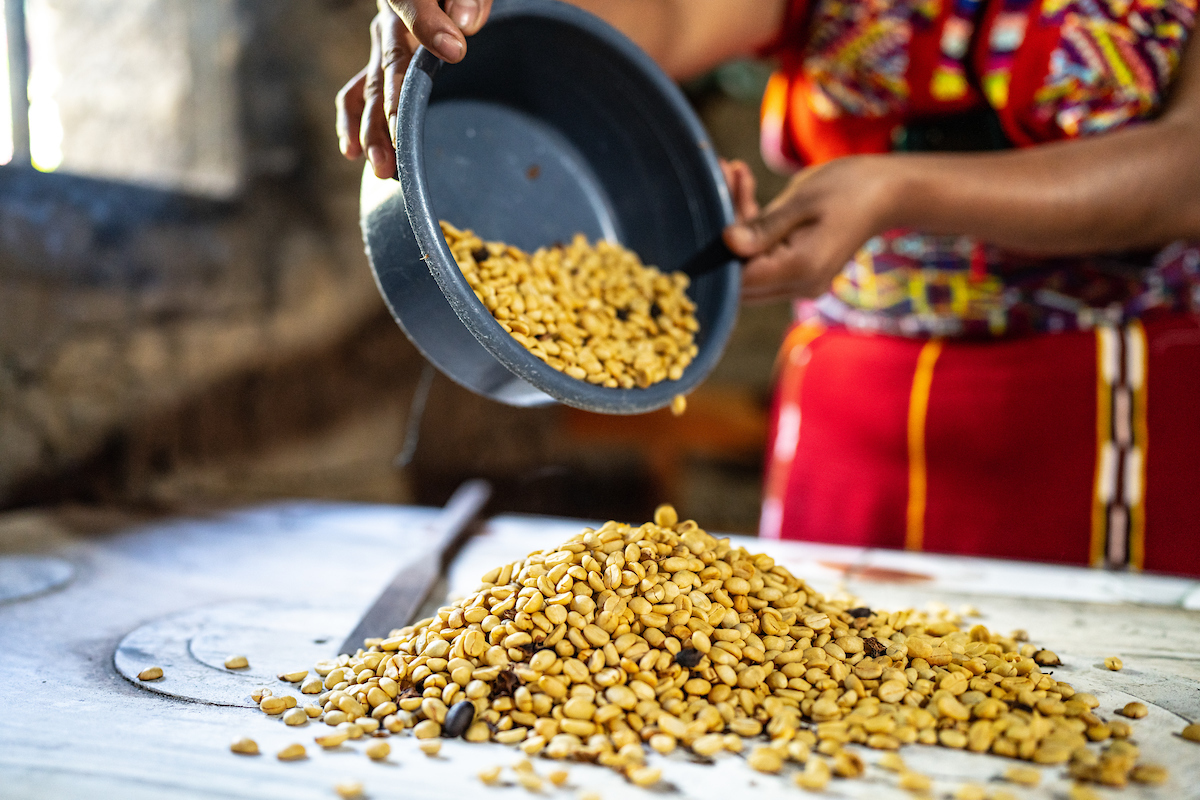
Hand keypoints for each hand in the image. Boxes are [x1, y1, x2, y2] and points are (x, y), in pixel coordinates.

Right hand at [336, 0, 491, 179]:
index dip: (429, 29)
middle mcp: (388, 25)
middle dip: (391, 111)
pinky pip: (358, 95)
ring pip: (369, 90)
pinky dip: (353, 122)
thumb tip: (465, 26)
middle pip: (387, 67)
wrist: (437, 0)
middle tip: (400, 145)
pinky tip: (352, 152)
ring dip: (372, 130)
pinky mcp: (380, 66)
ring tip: (381, 167)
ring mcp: (381, 49)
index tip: (454, 52)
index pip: (414, 7)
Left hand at [723, 156, 893, 302]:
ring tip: (733, 171)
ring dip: (736, 220)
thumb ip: (764, 226)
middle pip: (740, 272)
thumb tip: (727, 243)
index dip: (718, 248)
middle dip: (724, 229)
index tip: (712, 201)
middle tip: (721, 177)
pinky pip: (763, 253)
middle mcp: (799, 285)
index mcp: (801, 270)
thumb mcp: (802, 201)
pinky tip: (744, 182)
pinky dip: (752, 224)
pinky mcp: (798, 269)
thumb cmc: (851, 188)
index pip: (740, 275)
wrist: (889, 191)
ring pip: (749, 262)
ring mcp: (799, 281)